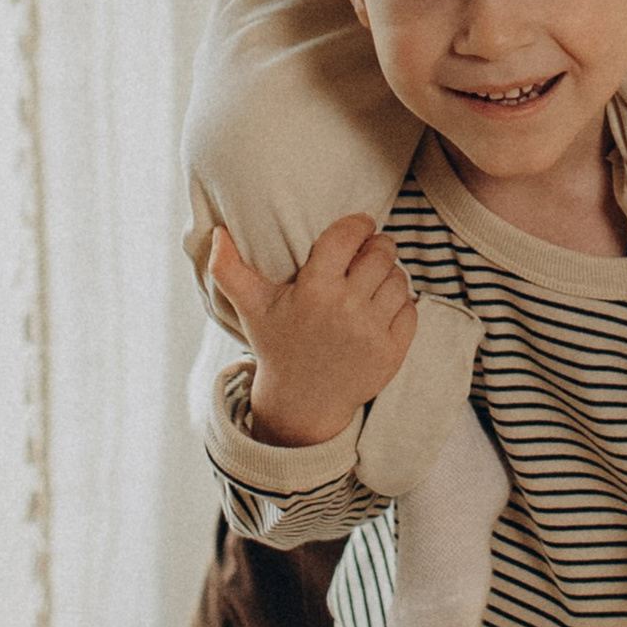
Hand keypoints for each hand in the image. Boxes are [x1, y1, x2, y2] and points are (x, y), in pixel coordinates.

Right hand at [208, 215, 417, 448]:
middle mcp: (346, 308)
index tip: (360, 225)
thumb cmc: (278, 345)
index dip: (359, 224)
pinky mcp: (392, 351)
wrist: (302, 401)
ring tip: (374, 279)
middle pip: (381, 254)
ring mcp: (372, 331)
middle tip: (370, 251)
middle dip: (379, 246)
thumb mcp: (251, 308)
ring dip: (390, 274)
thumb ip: (229, 269)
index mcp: (314, 289)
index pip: (348, 236)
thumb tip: (217, 233)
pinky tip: (382, 306)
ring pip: (398, 280)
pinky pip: (410, 309)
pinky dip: (401, 304)